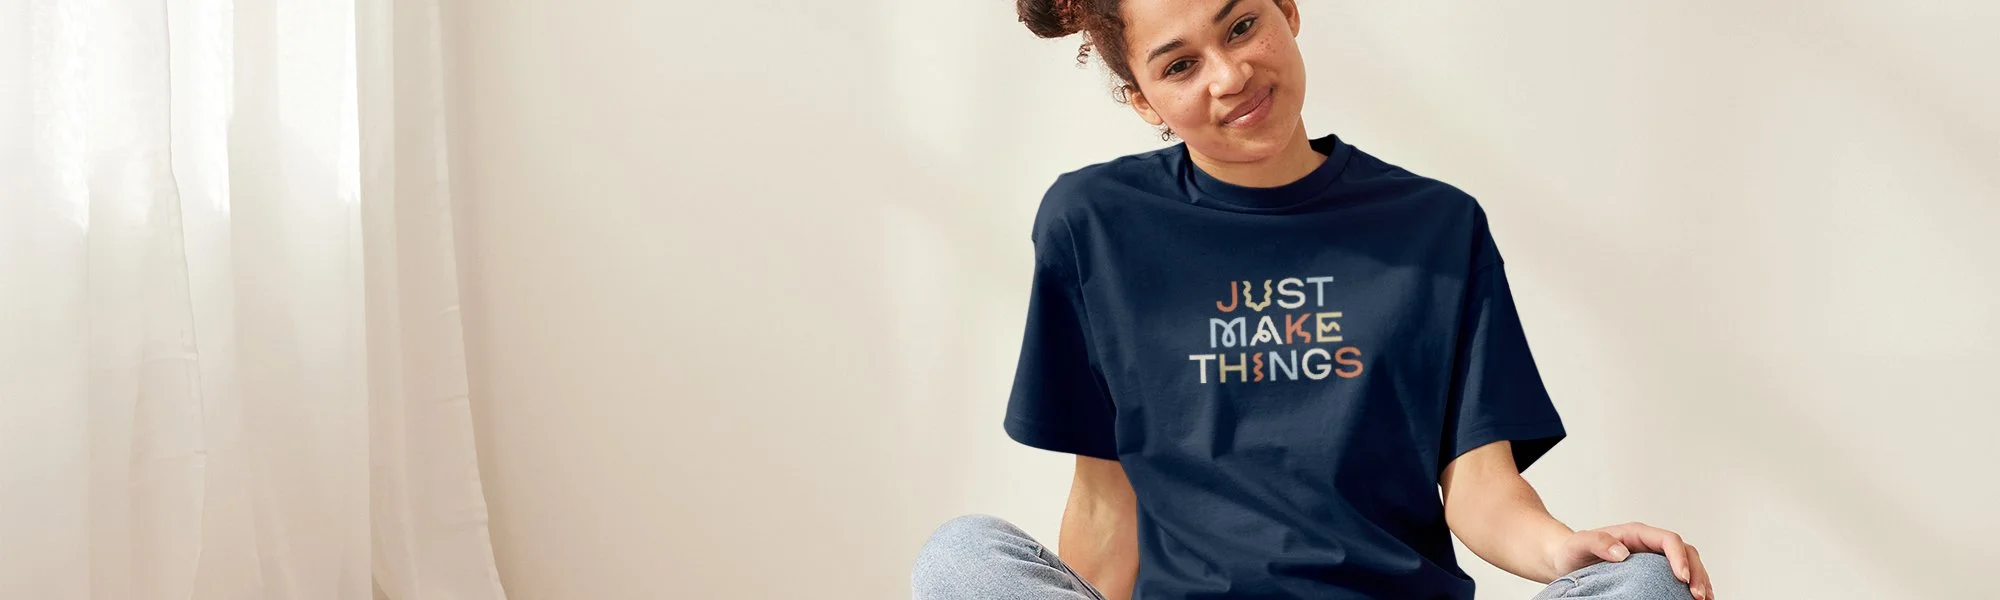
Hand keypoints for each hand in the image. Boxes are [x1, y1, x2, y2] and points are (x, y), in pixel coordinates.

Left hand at [1549, 522, 1711, 599]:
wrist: (1567, 559)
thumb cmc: (1573, 550)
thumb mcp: (1579, 544)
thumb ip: (1598, 542)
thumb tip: (1623, 552)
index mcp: (1636, 534)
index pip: (1668, 540)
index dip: (1679, 557)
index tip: (1681, 577)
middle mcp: (1650, 544)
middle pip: (1685, 552)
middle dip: (1696, 572)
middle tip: (1698, 596)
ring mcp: (1654, 557)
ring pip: (1688, 563)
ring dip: (1700, 580)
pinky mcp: (1654, 571)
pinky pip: (1680, 575)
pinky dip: (1692, 585)